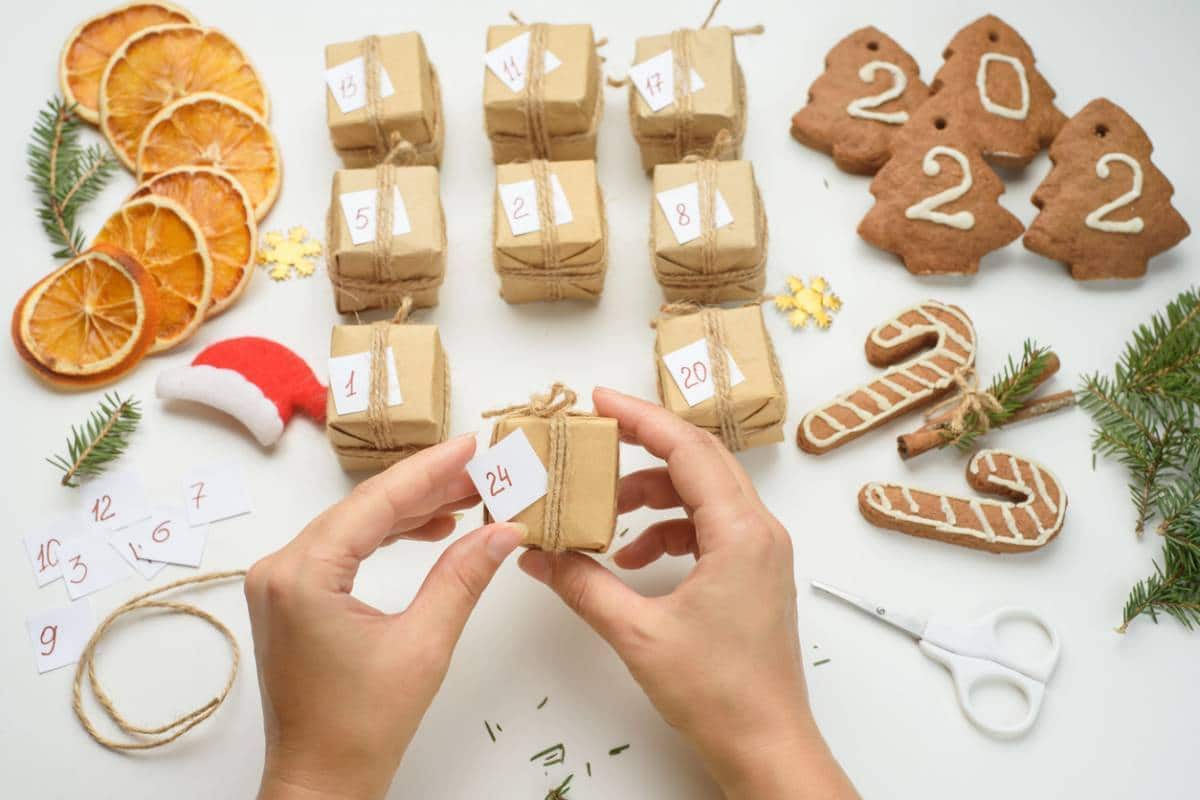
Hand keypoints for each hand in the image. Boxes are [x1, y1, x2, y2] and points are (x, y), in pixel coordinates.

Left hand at [245, 434, 524, 799]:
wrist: (320, 781)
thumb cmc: (362, 727)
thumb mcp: (424, 646)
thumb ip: (462, 577)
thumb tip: (503, 530)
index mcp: (302, 576)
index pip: (376, 502)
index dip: (430, 470)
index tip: (471, 445)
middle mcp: (280, 569)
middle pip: (364, 508)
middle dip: (426, 487)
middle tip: (481, 468)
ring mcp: (281, 582)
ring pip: (355, 525)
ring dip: (410, 510)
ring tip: (467, 497)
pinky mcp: (292, 597)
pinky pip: (344, 549)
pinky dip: (387, 536)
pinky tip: (429, 529)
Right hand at [519, 389, 856, 799]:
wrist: (766, 745)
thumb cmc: (719, 694)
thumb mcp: (638, 634)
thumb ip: (583, 585)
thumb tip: (537, 555)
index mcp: (741, 533)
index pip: (688, 450)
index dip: (641, 418)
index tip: (599, 401)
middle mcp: (760, 531)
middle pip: (699, 460)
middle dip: (643, 447)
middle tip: (595, 438)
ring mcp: (761, 551)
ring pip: (703, 493)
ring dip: (652, 494)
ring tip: (604, 513)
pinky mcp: (753, 572)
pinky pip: (709, 526)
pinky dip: (668, 528)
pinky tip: (631, 556)